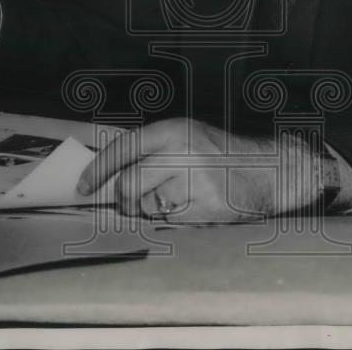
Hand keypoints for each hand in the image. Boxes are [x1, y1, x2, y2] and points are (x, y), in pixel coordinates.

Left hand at [76, 118, 321, 222]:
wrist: (268, 170)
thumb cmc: (220, 155)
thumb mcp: (185, 138)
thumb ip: (150, 151)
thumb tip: (106, 174)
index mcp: (174, 130)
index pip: (123, 149)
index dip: (98, 170)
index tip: (83, 186)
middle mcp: (182, 152)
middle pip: (128, 185)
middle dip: (126, 199)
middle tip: (136, 200)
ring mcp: (194, 182)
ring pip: (147, 207)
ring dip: (154, 209)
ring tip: (179, 196)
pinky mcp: (205, 207)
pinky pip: (169, 222)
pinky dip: (175, 219)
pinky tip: (194, 205)